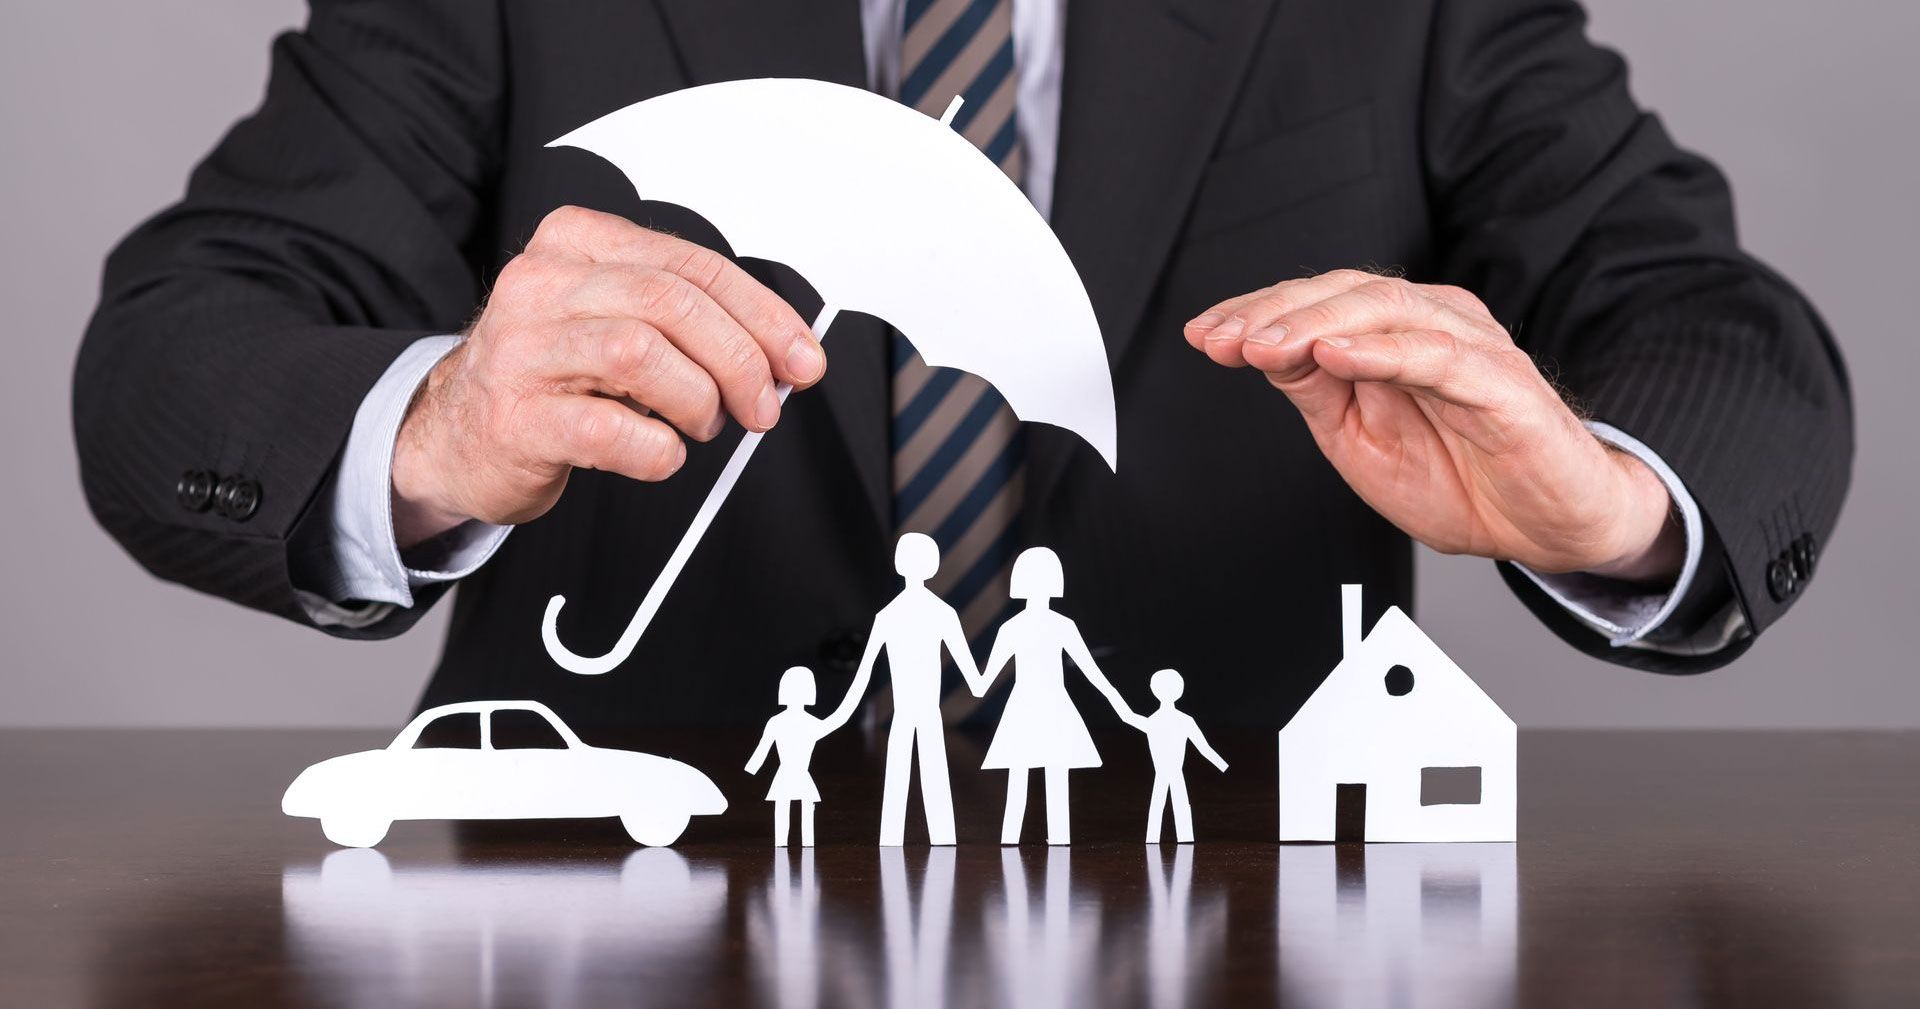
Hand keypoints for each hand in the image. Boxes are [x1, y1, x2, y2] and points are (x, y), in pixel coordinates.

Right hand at [391, 206, 825, 546]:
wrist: (457, 433)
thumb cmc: (551, 375)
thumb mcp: (616, 321)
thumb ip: (689, 321)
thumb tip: (782, 353)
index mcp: (576, 243)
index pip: (691, 265)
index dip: (762, 315)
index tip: (801, 359)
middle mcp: (541, 284)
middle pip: (670, 303)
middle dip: (739, 359)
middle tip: (762, 406)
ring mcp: (521, 350)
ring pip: (640, 353)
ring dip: (697, 400)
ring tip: (701, 425)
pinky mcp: (515, 417)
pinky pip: (609, 429)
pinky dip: (656, 449)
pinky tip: (660, 452)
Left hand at [1185, 270, 1681, 580]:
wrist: (1548, 525)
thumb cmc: (1462, 477)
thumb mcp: (1360, 437)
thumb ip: (1315, 390)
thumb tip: (1258, 351)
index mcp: (1394, 334)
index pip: (1315, 303)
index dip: (1255, 313)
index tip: (1203, 336)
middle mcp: (1431, 325)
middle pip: (1342, 294)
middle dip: (1272, 315)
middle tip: (1223, 341)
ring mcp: (1469, 348)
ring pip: (1384, 311)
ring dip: (1315, 325)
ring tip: (1264, 346)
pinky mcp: (1502, 383)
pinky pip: (1438, 355)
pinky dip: (1383, 350)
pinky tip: (1337, 355)